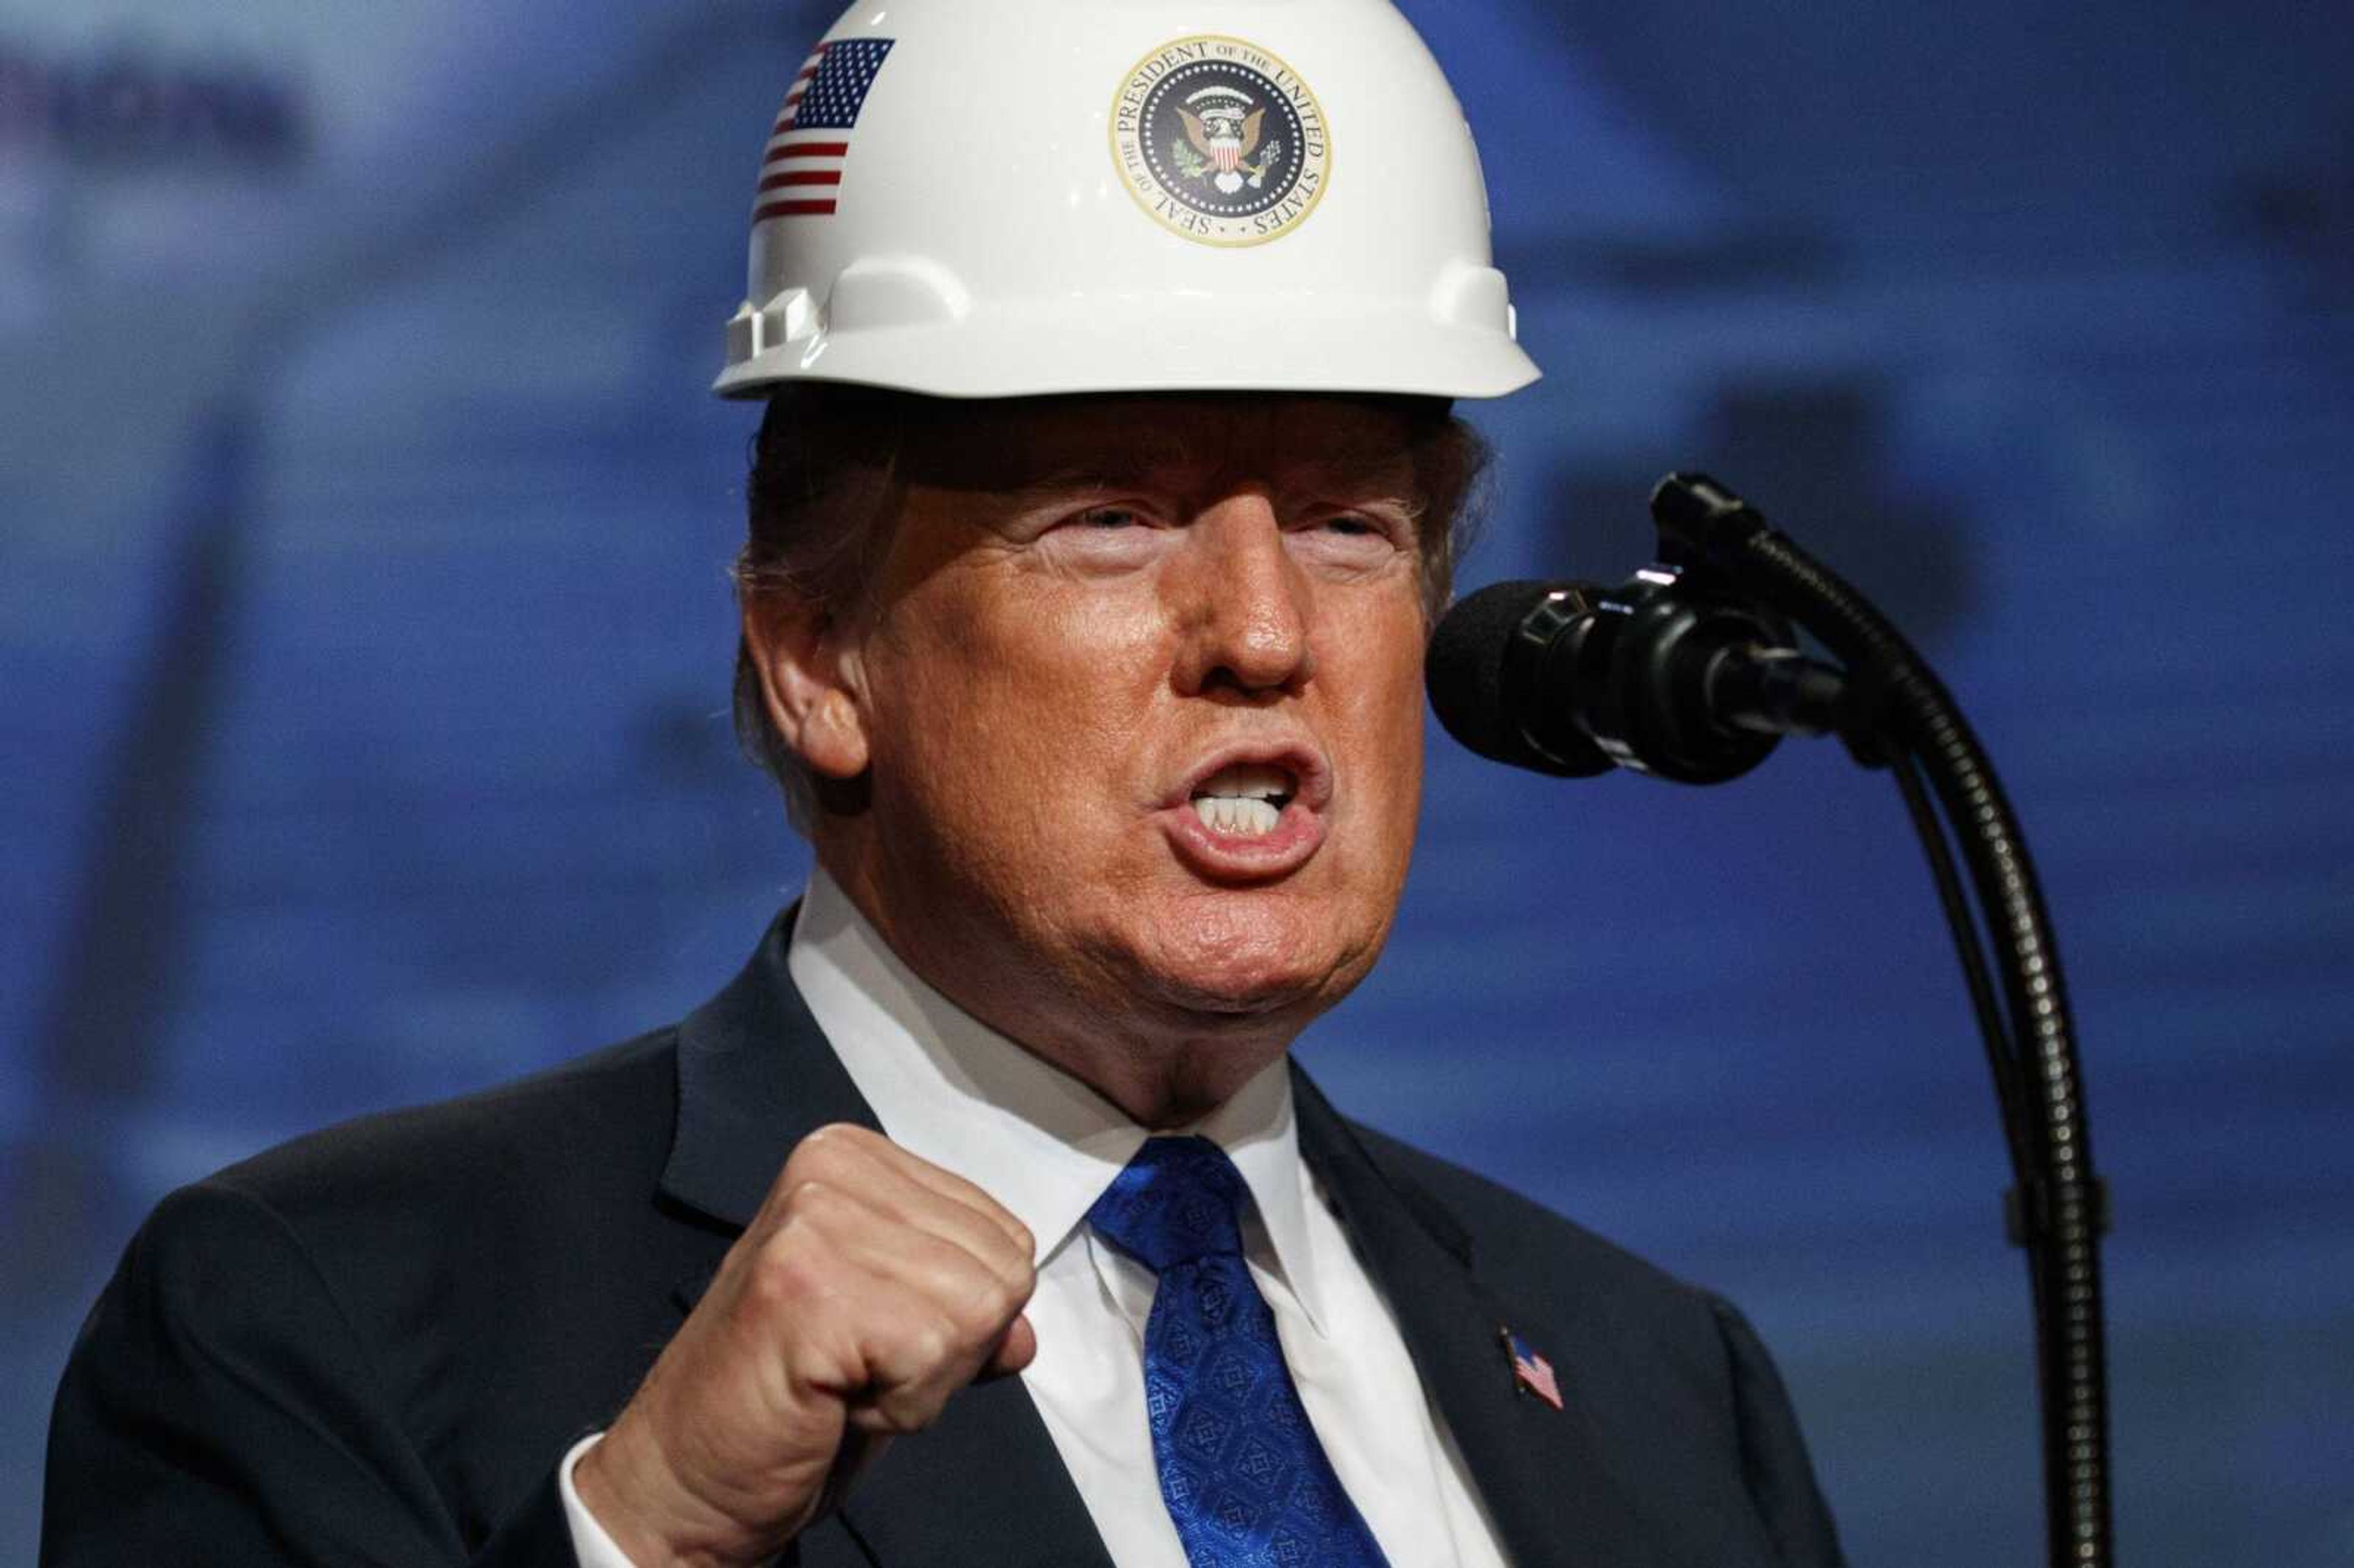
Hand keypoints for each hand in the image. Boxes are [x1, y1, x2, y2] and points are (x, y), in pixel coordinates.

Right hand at [573, 1124, 1037, 1564]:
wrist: (684, 1478)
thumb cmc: (788, 1404)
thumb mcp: (897, 1336)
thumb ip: (967, 1312)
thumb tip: (1026, 1331)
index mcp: (853, 1157)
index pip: (1005, 1234)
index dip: (962, 1315)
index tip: (876, 1337)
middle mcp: (832, 1168)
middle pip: (1001, 1269)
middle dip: (949, 1347)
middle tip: (857, 1367)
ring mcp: (814, 1219)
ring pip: (977, 1308)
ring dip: (925, 1378)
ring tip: (843, 1381)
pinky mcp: (807, 1285)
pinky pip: (935, 1352)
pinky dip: (903, 1404)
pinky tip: (834, 1401)